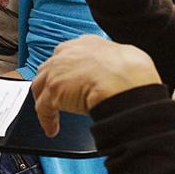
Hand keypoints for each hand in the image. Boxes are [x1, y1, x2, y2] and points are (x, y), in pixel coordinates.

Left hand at [31, 35, 159, 136]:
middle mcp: (68, 52)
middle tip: (58, 98)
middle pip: (50, 69)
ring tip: (52, 115)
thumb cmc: (132, 73)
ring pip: (42, 86)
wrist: (126, 83)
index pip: (68, 55)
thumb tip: (118, 71)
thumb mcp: (126, 58)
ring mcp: (57, 70)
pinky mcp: (53, 89)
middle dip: (52, 82)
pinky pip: (43, 107)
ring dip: (46, 101)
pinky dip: (47, 119)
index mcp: (86, 43)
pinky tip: (52, 129)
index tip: (70, 80)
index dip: (67, 70)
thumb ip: (113, 62)